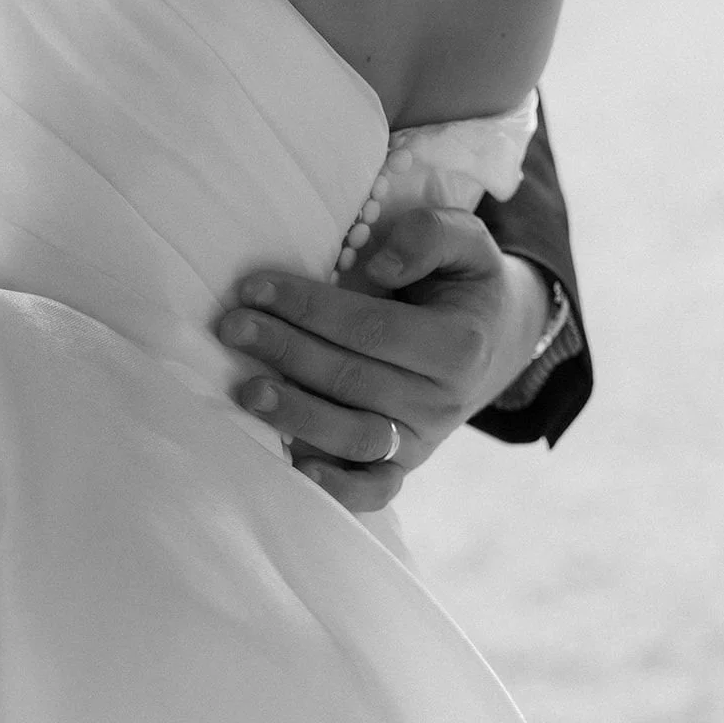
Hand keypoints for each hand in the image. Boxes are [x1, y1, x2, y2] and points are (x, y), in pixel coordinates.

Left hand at [218, 207, 548, 512]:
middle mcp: (442, 400)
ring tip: (246, 390)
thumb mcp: (465, 239)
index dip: (310, 307)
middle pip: (352, 379)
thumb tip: (381, 265)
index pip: (371, 327)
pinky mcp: (406, 464)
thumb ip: (430, 235)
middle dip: (285, 350)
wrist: (493, 339)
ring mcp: (423, 438)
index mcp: (457, 344)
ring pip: (355, 436)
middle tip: (231, 327)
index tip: (255, 287)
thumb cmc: (462, 281)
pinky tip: (295, 466)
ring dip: (296, 414)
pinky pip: (374, 489)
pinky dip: (337, 488)